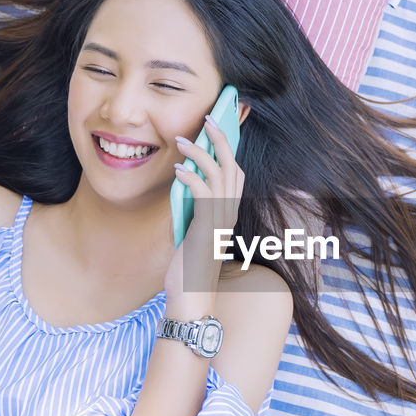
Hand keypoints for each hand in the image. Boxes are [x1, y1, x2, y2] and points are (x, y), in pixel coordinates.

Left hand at [165, 113, 244, 297]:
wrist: (192, 297)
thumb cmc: (189, 268)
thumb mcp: (192, 232)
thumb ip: (192, 209)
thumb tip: (183, 185)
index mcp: (228, 213)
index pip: (236, 173)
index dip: (231, 149)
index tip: (220, 128)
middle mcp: (230, 213)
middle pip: (233, 166)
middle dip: (222, 138)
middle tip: (209, 118)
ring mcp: (221, 219)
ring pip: (219, 173)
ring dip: (201, 152)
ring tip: (183, 139)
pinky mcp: (208, 226)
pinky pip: (203, 192)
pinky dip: (191, 176)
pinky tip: (178, 169)